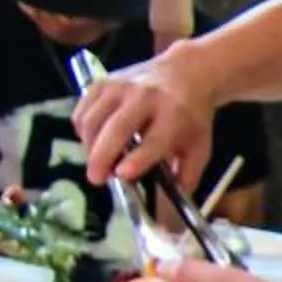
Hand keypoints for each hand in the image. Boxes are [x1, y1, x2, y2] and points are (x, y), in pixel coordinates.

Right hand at [77, 53, 215, 189]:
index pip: (153, 140)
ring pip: (93, 121)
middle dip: (102, 157)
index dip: (137, 159)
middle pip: (116, 129)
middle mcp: (146, 97)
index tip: (122, 174)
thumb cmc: (191, 118)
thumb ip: (186, 177)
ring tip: (100, 162)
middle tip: (96, 179)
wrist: (186, 74)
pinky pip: (82, 111)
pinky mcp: (102, 82)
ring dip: (90, 147)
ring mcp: (120, 86)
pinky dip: (83, 131)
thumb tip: (172, 207)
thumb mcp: (199, 148)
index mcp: (175, 115)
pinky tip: (95, 141)